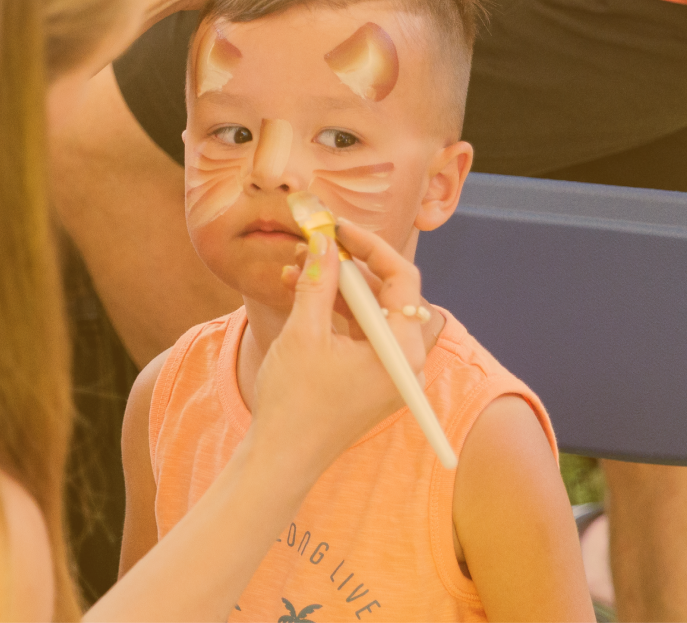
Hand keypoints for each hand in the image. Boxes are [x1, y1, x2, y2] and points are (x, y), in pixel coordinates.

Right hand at [250, 221, 428, 483]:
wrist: (282, 459)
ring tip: (297, 269)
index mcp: (402, 352)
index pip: (402, 279)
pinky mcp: (371, 380)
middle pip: (390, 295)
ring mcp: (389, 373)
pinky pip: (361, 333)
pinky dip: (335, 313)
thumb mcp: (304, 332)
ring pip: (373, 312)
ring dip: (338, 288)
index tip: (338, 228)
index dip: (370, 246)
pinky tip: (301, 294)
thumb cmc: (295, 402)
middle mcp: (406, 363)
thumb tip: (325, 240)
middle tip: (319, 246)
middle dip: (352, 267)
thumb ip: (319, 281)